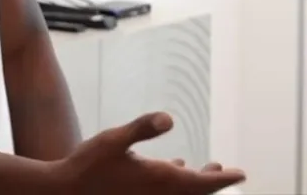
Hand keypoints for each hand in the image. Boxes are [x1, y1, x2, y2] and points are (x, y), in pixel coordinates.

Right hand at [52, 112, 245, 193]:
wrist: (66, 192)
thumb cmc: (88, 166)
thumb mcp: (114, 139)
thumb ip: (142, 128)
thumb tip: (169, 118)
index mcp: (160, 181)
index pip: (202, 183)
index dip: (224, 178)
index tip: (241, 174)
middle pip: (195, 192)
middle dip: (212, 181)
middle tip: (227, 172)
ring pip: (180, 194)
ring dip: (194, 182)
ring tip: (202, 168)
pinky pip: (165, 194)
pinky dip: (174, 184)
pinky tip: (169, 168)